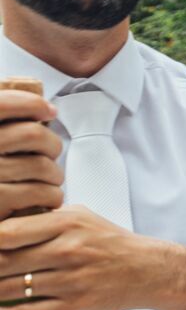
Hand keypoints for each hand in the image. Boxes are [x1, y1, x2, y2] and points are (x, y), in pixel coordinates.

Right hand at [0, 88, 63, 219]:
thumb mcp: (0, 148)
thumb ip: (4, 127)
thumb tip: (40, 106)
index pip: (0, 104)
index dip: (27, 102)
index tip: (48, 109)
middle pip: (31, 134)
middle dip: (51, 142)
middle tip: (54, 152)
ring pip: (42, 165)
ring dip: (55, 172)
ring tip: (53, 179)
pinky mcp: (0, 207)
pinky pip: (43, 193)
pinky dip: (53, 195)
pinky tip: (50, 198)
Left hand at [0, 206, 185, 309]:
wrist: (147, 270)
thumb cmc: (107, 241)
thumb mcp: (79, 217)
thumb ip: (43, 218)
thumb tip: (2, 226)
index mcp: (66, 224)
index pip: (9, 232)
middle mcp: (67, 251)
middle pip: (5, 262)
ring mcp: (70, 281)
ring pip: (12, 289)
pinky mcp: (74, 306)